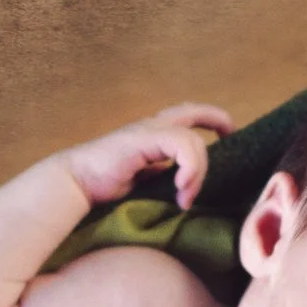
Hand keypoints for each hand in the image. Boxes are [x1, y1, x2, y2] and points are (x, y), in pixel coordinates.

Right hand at [56, 103, 234, 207]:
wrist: (75, 184)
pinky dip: (189, 168)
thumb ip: (164, 181)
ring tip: (185, 196)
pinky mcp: (142, 139)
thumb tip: (186, 194)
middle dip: (216, 118)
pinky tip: (181, 190)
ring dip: (197, 172)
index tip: (227, 138)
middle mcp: (150, 128)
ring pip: (191, 140)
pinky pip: (182, 144)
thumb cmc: (104, 189)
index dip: (209, 121)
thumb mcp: (144, 185)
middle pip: (191, 111)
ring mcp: (146, 132)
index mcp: (151, 137)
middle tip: (231, 135)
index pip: (185, 119)